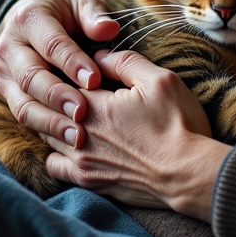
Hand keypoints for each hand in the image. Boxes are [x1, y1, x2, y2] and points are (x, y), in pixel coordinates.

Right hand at [0, 0, 119, 147]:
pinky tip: (66, 139)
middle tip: (83, 112)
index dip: (73, 63)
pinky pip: (23, 114)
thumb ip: (94, 15)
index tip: (95, 81)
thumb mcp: (80, 4)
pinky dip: (44, 129)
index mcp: (29, 19)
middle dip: (58, 96)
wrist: (29, 18)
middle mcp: (9, 46)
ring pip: (23, 102)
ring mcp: (4, 72)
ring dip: (49, 121)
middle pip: (32, 77)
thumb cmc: (64, 12)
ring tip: (76, 135)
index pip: (51, 44)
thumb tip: (108, 30)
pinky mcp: (6, 92)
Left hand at [43, 50, 232, 221]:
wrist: (188, 175)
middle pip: (49, 105)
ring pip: (47, 133)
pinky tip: (71, 142)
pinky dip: (56, 151)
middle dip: (54, 91)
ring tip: (68, 109)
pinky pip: (53, 166)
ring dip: (52, 118)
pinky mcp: (89, 181)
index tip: (75, 63)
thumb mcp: (160, 80)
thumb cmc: (178, 125)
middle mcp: (79, 133)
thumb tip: (99, 55)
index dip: (68, 67)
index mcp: (94, 104)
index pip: (63, 77)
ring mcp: (81, 160)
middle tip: (68, 82)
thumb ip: (125, 62)